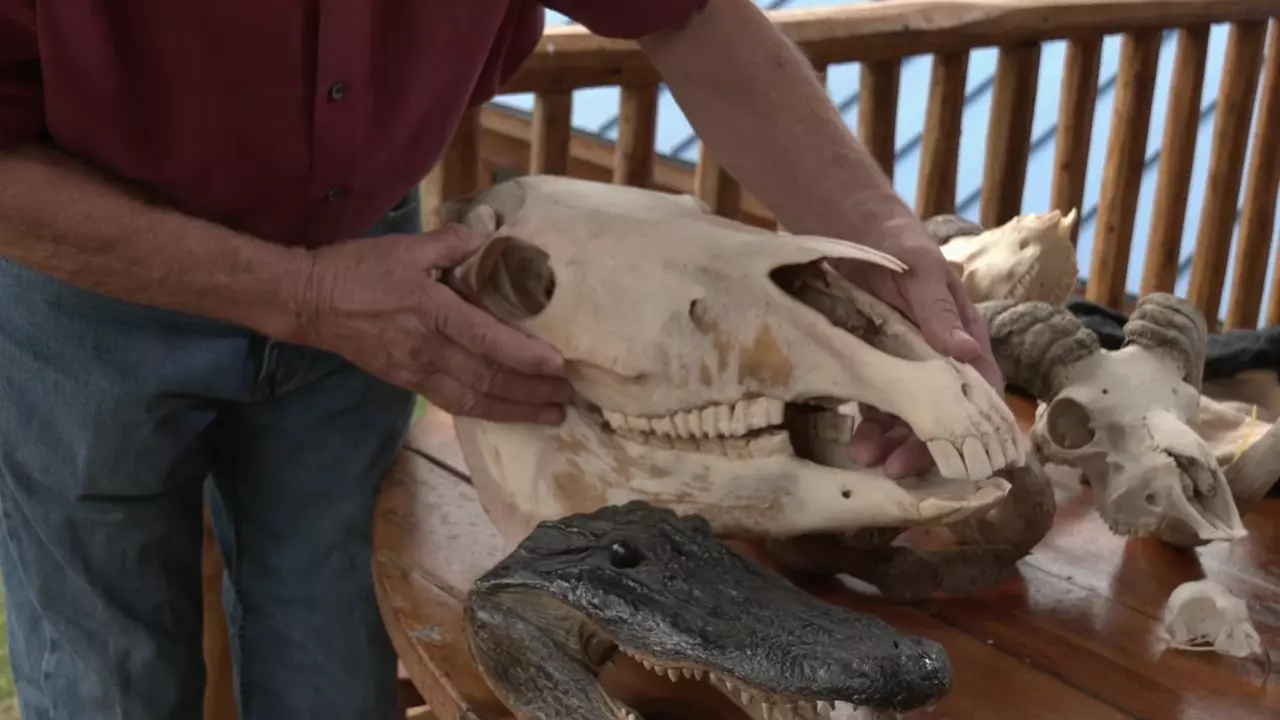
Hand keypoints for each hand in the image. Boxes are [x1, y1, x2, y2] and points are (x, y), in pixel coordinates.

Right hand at [291, 225, 574, 423]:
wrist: (309, 302)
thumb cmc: (358, 269)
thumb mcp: (406, 247)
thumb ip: (452, 243)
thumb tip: (489, 236)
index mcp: (431, 313)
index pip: (487, 341)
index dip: (524, 357)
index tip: (558, 365)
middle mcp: (427, 350)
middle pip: (488, 381)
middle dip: (532, 393)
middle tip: (569, 397)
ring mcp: (416, 372)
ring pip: (474, 400)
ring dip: (516, 410)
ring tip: (551, 413)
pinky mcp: (408, 383)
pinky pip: (454, 403)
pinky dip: (487, 411)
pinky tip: (510, 413)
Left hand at [833, 222, 1003, 476]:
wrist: (853, 230)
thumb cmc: (900, 246)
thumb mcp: (921, 273)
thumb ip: (939, 312)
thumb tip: (964, 351)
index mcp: (964, 337)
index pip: (980, 388)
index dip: (974, 425)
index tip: (961, 456)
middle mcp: (939, 359)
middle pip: (942, 413)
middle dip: (922, 444)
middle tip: (897, 468)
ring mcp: (905, 366)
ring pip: (907, 415)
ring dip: (890, 441)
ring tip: (865, 458)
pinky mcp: (875, 366)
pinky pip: (877, 404)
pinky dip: (869, 425)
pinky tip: (854, 441)